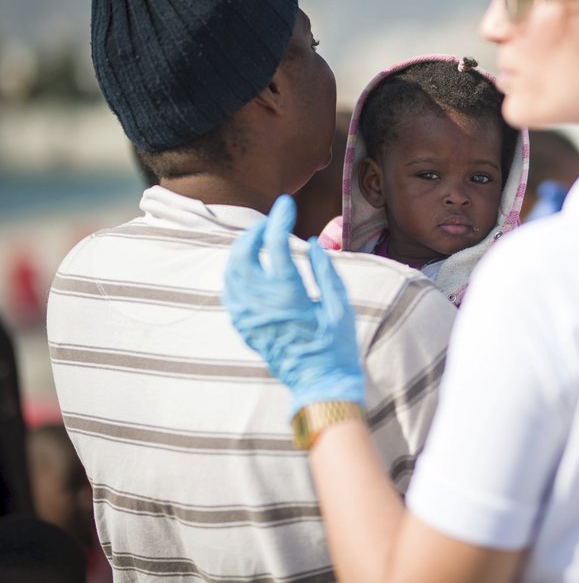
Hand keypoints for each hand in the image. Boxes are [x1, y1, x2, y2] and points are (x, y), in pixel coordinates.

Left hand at [223, 195, 363, 415]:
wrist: (319, 382)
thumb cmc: (336, 345)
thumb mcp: (339, 305)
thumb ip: (324, 271)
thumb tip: (310, 244)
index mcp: (288, 295)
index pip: (275, 245)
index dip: (279, 219)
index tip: (286, 204)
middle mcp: (262, 303)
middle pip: (243, 254)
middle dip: (254, 231)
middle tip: (271, 222)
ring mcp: (249, 316)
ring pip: (231, 272)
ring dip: (241, 250)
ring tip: (257, 240)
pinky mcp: (245, 327)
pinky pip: (230, 292)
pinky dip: (235, 272)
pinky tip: (248, 267)